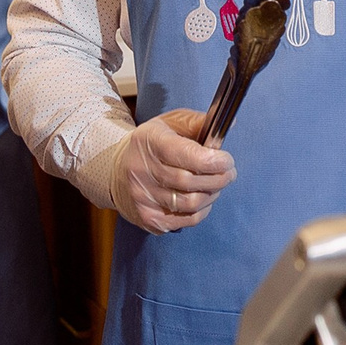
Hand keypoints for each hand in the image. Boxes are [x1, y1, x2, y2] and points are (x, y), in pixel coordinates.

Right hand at [108, 110, 234, 233]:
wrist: (117, 170)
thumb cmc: (152, 145)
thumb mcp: (170, 124)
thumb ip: (198, 123)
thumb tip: (225, 126)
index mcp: (150, 141)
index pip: (187, 156)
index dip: (213, 161)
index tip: (227, 160)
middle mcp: (142, 171)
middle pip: (190, 182)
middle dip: (218, 178)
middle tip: (228, 172)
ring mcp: (143, 197)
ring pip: (191, 204)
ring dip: (212, 194)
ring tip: (215, 184)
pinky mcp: (148, 218)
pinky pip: (187, 220)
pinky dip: (202, 210)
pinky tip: (201, 198)